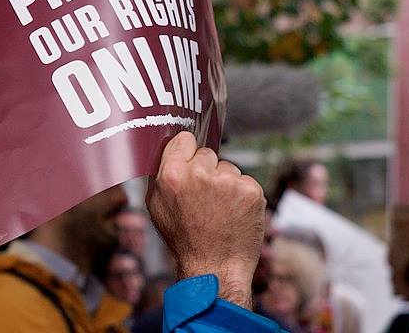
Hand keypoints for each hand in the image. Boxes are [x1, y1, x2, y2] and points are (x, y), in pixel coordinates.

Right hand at [146, 131, 265, 309]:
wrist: (215, 268)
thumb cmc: (184, 239)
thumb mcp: (157, 207)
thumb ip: (160, 175)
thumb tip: (169, 151)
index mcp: (173, 174)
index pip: (184, 140)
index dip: (187, 152)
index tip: (190, 161)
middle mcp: (200, 174)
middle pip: (207, 154)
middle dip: (207, 171)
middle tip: (205, 198)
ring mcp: (228, 181)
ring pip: (228, 168)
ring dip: (226, 184)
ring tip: (220, 210)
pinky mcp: (251, 190)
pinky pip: (245, 181)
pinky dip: (242, 195)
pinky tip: (234, 214)